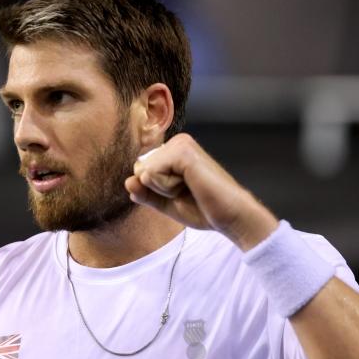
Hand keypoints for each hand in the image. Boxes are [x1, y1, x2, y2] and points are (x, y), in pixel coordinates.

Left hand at [124, 133, 279, 250]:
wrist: (230, 217)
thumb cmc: (205, 209)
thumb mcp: (167, 203)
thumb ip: (146, 193)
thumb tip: (127, 182)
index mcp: (174, 151)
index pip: (140, 171)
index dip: (155, 190)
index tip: (182, 193)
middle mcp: (177, 142)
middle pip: (139, 169)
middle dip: (157, 189)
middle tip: (187, 192)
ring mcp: (181, 143)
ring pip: (144, 171)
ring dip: (163, 189)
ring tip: (190, 188)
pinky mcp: (183, 151)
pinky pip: (152, 173)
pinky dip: (166, 188)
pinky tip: (190, 186)